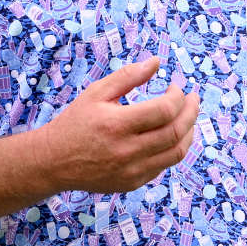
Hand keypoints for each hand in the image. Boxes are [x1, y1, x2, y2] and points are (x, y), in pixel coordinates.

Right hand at [36, 57, 198, 192]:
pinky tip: (171, 135)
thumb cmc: (76, 122)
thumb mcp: (96, 93)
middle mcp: (126, 151)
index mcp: (116, 125)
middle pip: (176, 132)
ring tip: (188, 117)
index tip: (175, 88)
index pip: (164, 110)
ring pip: (176, 153)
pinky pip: (163, 166)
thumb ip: (127, 76)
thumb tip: (156, 62)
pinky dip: (173, 148)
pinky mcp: (132, 183)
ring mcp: (131, 171)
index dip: (178, 96)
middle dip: (191, 112)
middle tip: (193, 99)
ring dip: (189, 132)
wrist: (53, 162)